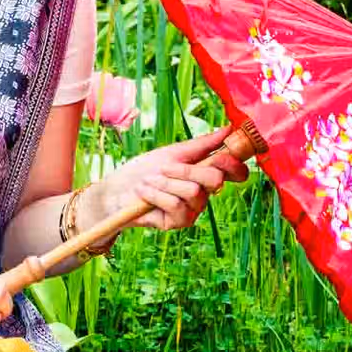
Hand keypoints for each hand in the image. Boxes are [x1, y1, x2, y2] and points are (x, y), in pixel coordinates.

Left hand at [87, 125, 250, 231]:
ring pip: (192, 191)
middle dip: (186, 169)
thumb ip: (202, 144)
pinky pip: (175, 204)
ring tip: (149, 182)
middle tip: (164, 168)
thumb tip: (228, 128)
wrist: (116, 191)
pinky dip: (156, 195)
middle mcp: (204, 194)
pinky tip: (144, 195)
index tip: (222, 154)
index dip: (233, 164)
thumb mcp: (172, 152)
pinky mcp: (178, 223)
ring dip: (165, 182)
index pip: (234, 173)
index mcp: (206, 174)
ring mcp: (193, 210)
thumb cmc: (144, 170)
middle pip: (215, 179)